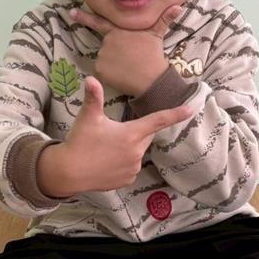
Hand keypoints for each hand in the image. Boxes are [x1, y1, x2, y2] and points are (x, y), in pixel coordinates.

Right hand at [59, 76, 194, 192]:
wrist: (68, 172)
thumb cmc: (79, 142)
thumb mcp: (87, 117)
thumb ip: (93, 97)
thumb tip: (91, 79)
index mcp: (131, 134)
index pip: (158, 121)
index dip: (175, 114)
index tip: (190, 109)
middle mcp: (136, 152)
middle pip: (146, 136)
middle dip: (136, 132)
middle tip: (114, 132)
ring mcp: (133, 168)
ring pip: (138, 152)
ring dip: (129, 148)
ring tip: (107, 149)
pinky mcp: (128, 180)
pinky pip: (131, 167)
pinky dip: (124, 163)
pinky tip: (107, 162)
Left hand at [69, 2, 182, 96]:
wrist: (151, 78)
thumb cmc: (154, 56)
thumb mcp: (157, 35)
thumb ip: (164, 19)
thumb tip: (179, 6)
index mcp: (119, 30)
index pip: (99, 22)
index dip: (84, 17)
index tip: (71, 12)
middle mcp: (108, 39)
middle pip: (106, 46)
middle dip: (115, 53)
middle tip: (129, 59)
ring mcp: (103, 54)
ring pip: (103, 59)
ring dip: (113, 63)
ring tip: (128, 67)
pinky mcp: (100, 68)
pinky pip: (101, 72)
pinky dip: (109, 75)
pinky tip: (121, 75)